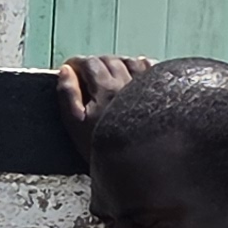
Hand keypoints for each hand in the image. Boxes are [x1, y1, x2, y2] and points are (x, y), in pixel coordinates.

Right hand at [55, 53, 150, 168]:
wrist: (137, 168)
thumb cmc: (103, 148)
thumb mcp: (75, 125)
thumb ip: (67, 95)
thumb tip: (65, 71)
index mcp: (105, 89)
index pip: (89, 63)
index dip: (76, 64)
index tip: (70, 69)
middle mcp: (128, 83)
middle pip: (109, 60)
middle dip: (95, 64)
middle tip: (87, 75)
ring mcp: (147, 86)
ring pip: (130, 61)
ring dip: (117, 63)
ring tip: (109, 75)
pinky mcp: (161, 93)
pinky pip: (151, 68)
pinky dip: (140, 67)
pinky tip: (134, 77)